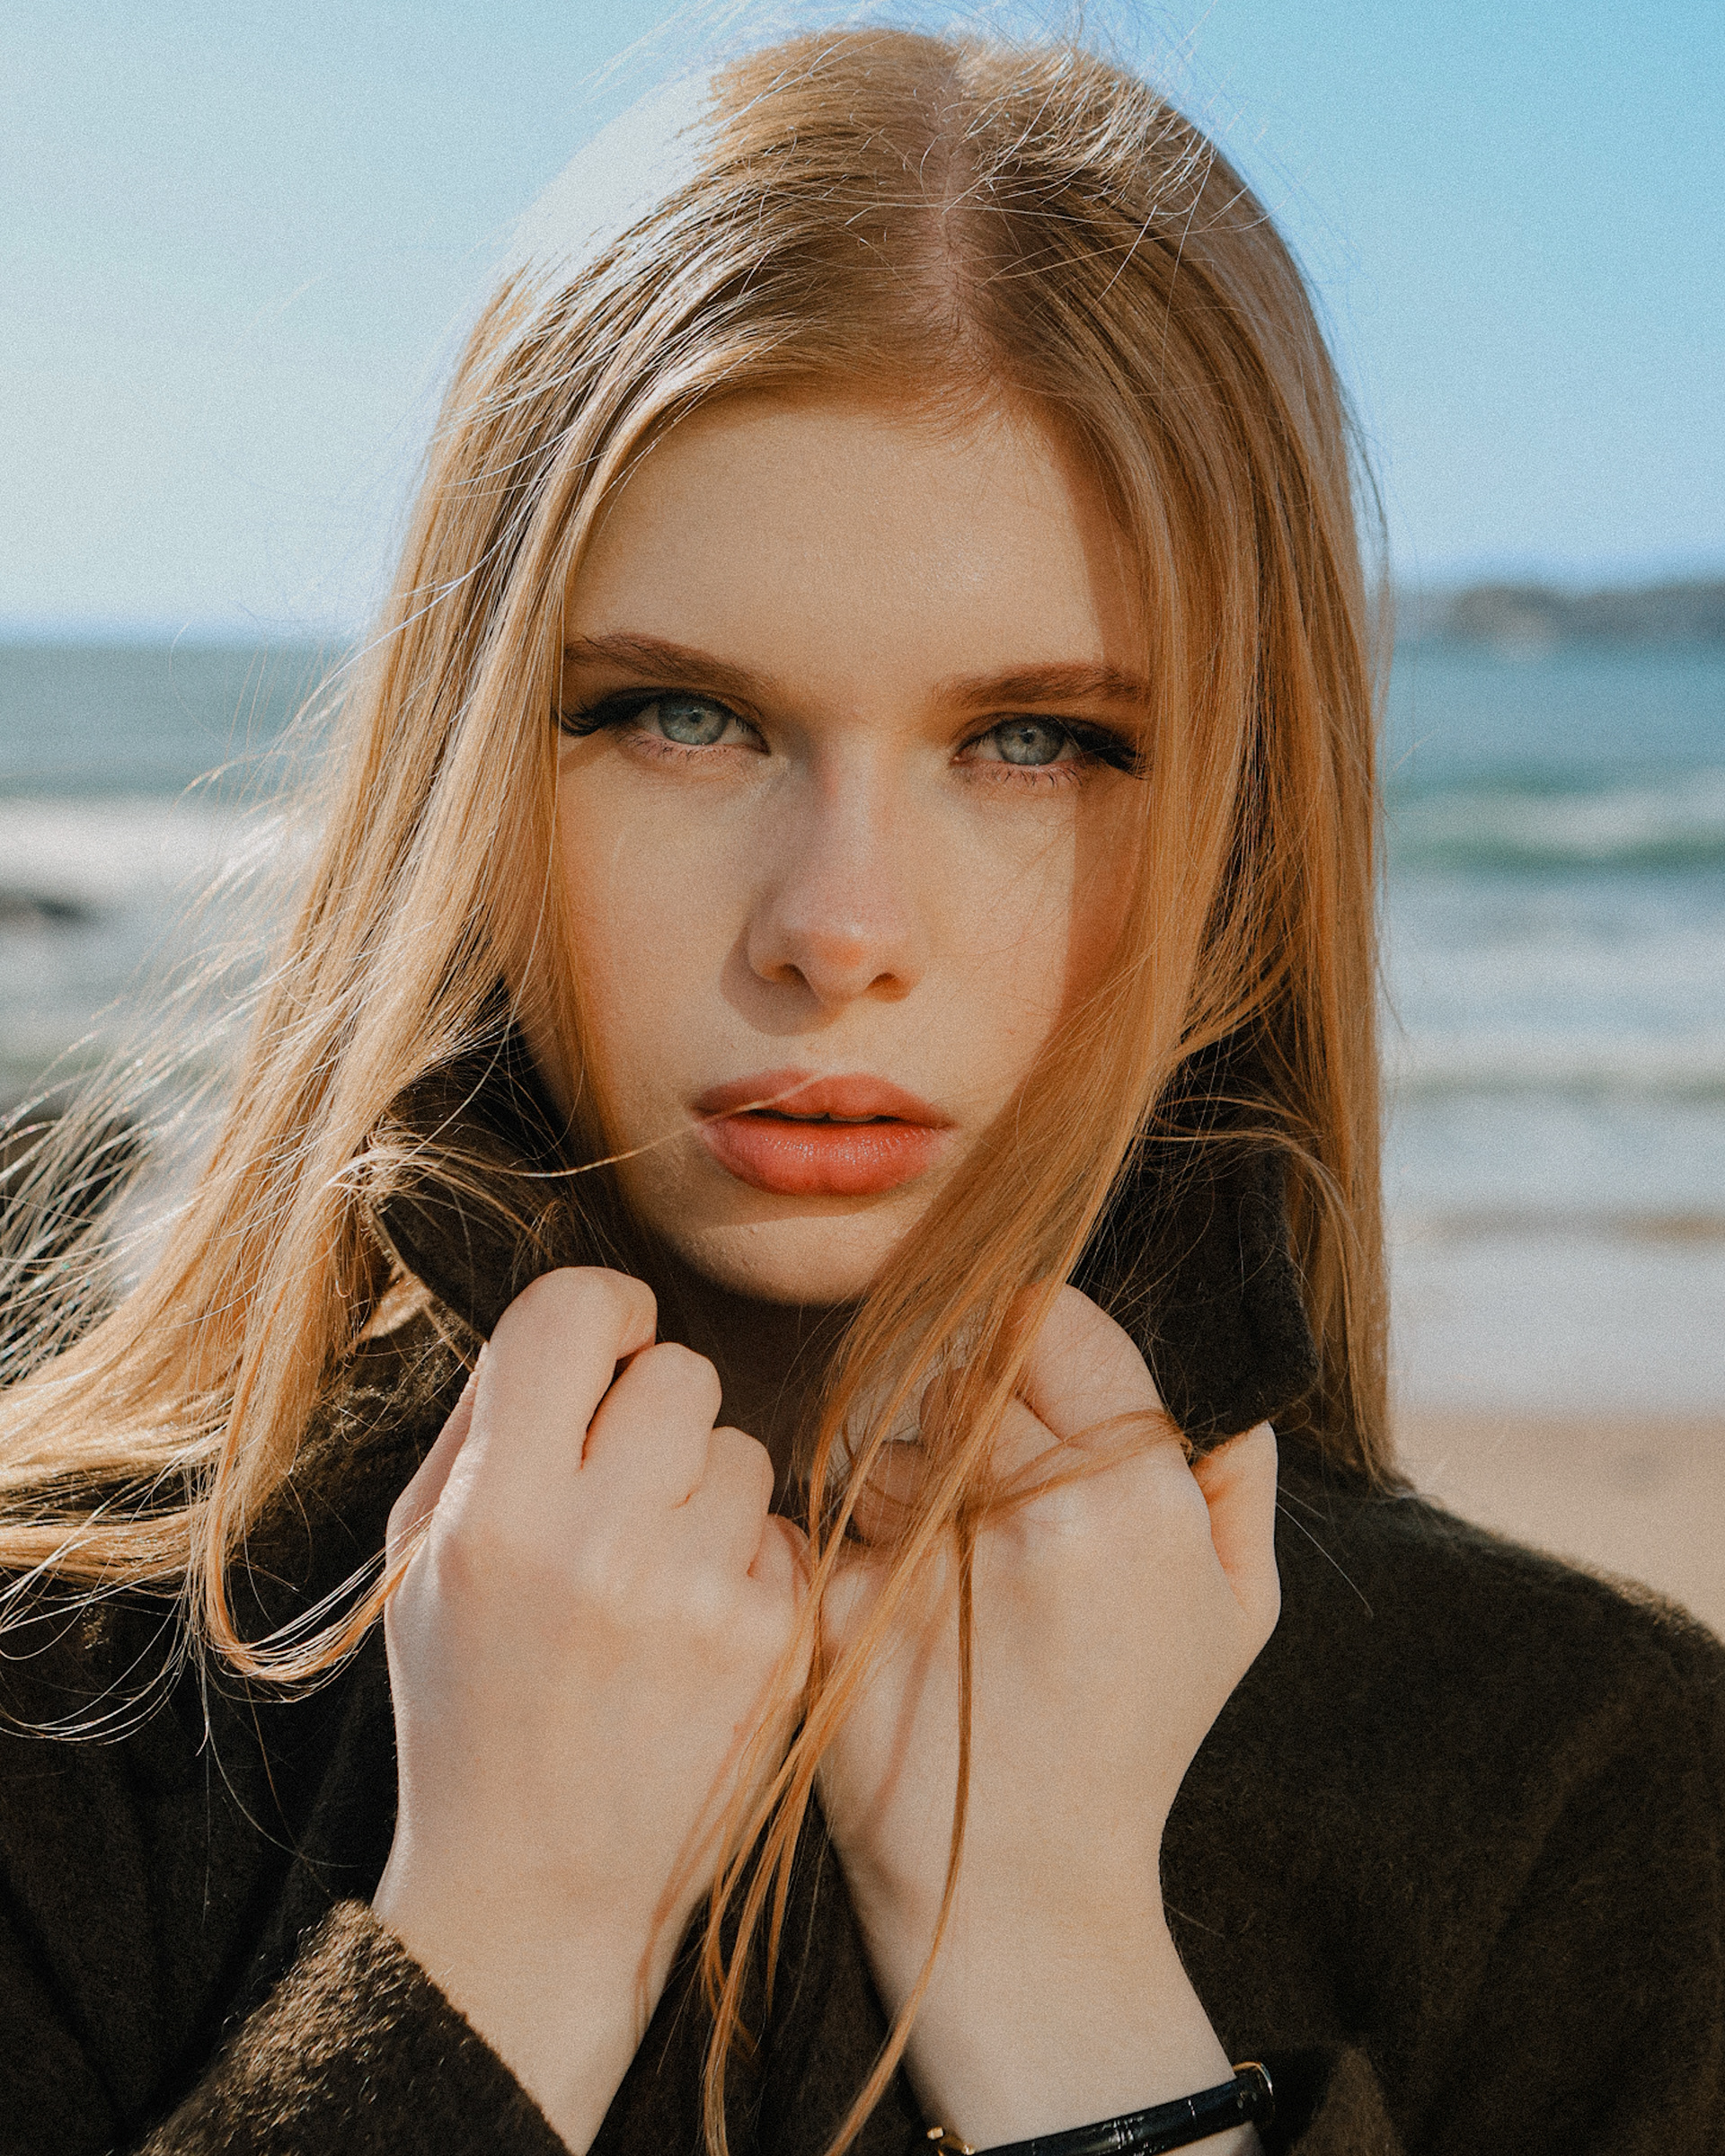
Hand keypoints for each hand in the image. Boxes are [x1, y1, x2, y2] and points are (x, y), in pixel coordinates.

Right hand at [372, 1269, 808, 2152]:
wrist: (538, 1888)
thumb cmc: (469, 1703)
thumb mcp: (422, 1560)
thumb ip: (486, 1427)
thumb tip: (574, 1322)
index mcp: (495, 1513)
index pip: (572, 1312)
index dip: (601, 1308)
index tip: (609, 1342)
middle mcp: (599, 1545)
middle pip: (679, 1369)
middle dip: (654, 1407)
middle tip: (624, 1479)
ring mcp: (698, 1598)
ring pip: (743, 1446)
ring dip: (704, 1488)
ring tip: (654, 1570)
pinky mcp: (773, 1643)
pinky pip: (780, 1530)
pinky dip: (745, 1563)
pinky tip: (695, 1627)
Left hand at [818, 1287, 1278, 2148]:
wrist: (1023, 1894)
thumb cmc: (1131, 1737)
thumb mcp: (1237, 1609)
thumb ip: (1237, 1474)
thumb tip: (1219, 1381)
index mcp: (1136, 1494)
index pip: (1047, 1319)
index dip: (1024, 1334)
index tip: (1013, 1374)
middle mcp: (1034, 1514)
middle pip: (955, 1365)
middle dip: (951, 1398)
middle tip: (959, 1465)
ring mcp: (930, 1562)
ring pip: (874, 1429)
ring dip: (882, 1461)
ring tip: (919, 1540)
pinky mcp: (839, 1608)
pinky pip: (821, 1508)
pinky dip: (837, 1534)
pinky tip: (875, 1592)